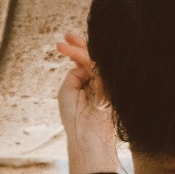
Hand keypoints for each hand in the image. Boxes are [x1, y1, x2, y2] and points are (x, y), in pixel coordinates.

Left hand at [56, 32, 118, 173]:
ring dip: (78, 50)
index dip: (78, 50)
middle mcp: (101, 83)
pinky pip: (99, 67)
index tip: (65, 40)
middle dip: (80, 45)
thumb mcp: (67, 91)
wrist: (87, 137)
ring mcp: (108, 84)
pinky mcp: (113, 86)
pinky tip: (71, 52)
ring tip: (61, 46)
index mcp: (91, 85)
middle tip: (66, 36)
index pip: (88, 63)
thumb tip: (86, 62)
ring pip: (97, 60)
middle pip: (95, 58)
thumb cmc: (74, 118)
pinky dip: (84, 58)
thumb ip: (76, 73)